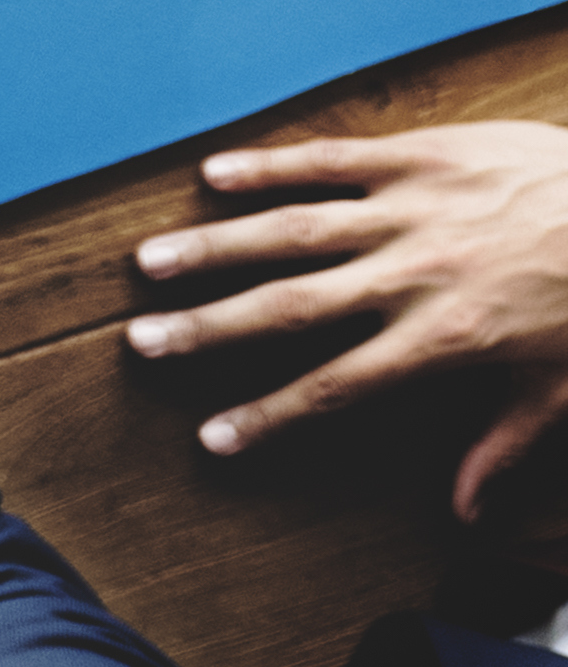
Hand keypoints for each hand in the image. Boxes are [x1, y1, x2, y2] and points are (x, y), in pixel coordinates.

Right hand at [131, 123, 567, 516]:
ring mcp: (411, 208)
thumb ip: (507, 442)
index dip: (268, 414)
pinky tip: (214, 175)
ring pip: (292, 230)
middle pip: (289, 307)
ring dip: (215, 246)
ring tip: (150, 262)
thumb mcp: (565, 384)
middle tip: (141, 342)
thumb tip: (466, 511)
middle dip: (209, 328)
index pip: (335, 387)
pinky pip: (332, 158)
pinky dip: (270, 164)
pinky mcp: (422, 155)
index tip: (211, 436)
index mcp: (445, 338)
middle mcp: (412, 274)